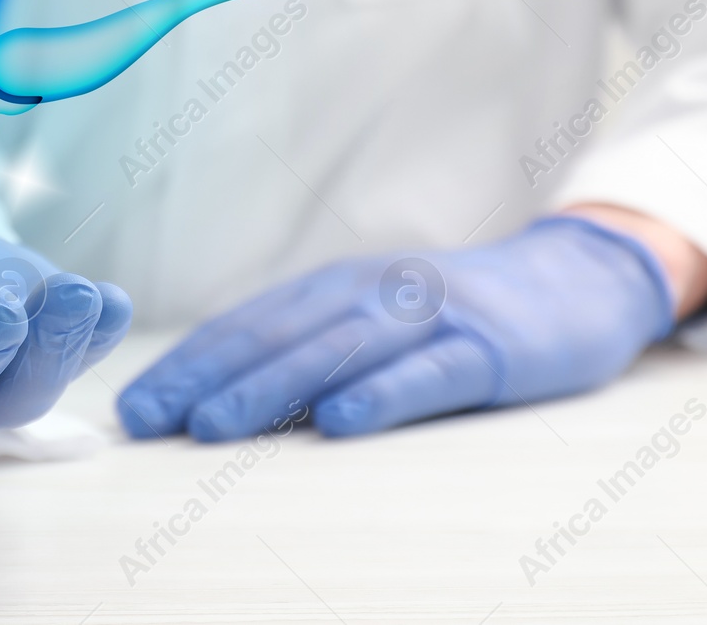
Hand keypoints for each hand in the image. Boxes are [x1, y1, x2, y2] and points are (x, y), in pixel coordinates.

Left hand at [117, 215, 681, 440]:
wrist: (574, 280)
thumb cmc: (457, 313)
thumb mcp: (376, 315)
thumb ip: (313, 342)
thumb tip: (221, 395)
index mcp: (338, 287)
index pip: (246, 324)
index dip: (187, 365)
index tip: (133, 407)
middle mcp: (372, 292)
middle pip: (276, 336)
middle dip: (203, 379)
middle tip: (146, 421)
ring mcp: (430, 316)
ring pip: (336, 353)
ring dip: (269, 388)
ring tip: (212, 426)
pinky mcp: (486, 349)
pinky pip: (427, 375)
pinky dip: (380, 395)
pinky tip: (337, 422)